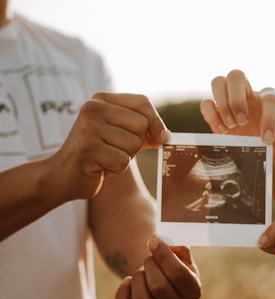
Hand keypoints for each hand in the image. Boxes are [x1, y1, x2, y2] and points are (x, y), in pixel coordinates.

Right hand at [50, 93, 169, 200]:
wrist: (62, 176)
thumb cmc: (97, 156)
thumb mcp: (120, 136)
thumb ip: (143, 131)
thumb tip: (166, 136)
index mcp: (101, 100)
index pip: (143, 103)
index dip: (157, 122)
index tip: (161, 138)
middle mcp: (93, 108)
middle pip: (142, 125)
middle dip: (136, 145)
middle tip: (114, 150)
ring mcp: (88, 127)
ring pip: (134, 144)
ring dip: (125, 158)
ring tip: (105, 158)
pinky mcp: (87, 148)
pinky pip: (123, 161)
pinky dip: (116, 169)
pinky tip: (100, 167)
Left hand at [115, 235, 200, 298]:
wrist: (158, 277)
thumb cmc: (170, 262)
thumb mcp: (179, 252)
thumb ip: (174, 243)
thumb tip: (155, 238)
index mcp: (193, 290)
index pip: (178, 275)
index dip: (163, 255)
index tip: (152, 241)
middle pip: (159, 287)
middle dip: (150, 266)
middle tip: (149, 258)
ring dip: (138, 278)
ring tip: (142, 271)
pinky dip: (122, 293)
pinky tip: (129, 282)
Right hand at [200, 69, 274, 166]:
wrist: (263, 152)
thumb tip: (272, 138)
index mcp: (270, 98)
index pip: (269, 99)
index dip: (269, 119)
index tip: (267, 140)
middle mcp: (249, 94)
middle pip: (236, 75)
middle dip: (236, 100)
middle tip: (242, 122)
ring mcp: (231, 101)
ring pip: (218, 82)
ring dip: (222, 105)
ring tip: (231, 126)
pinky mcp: (217, 113)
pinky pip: (206, 104)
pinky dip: (211, 116)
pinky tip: (222, 130)